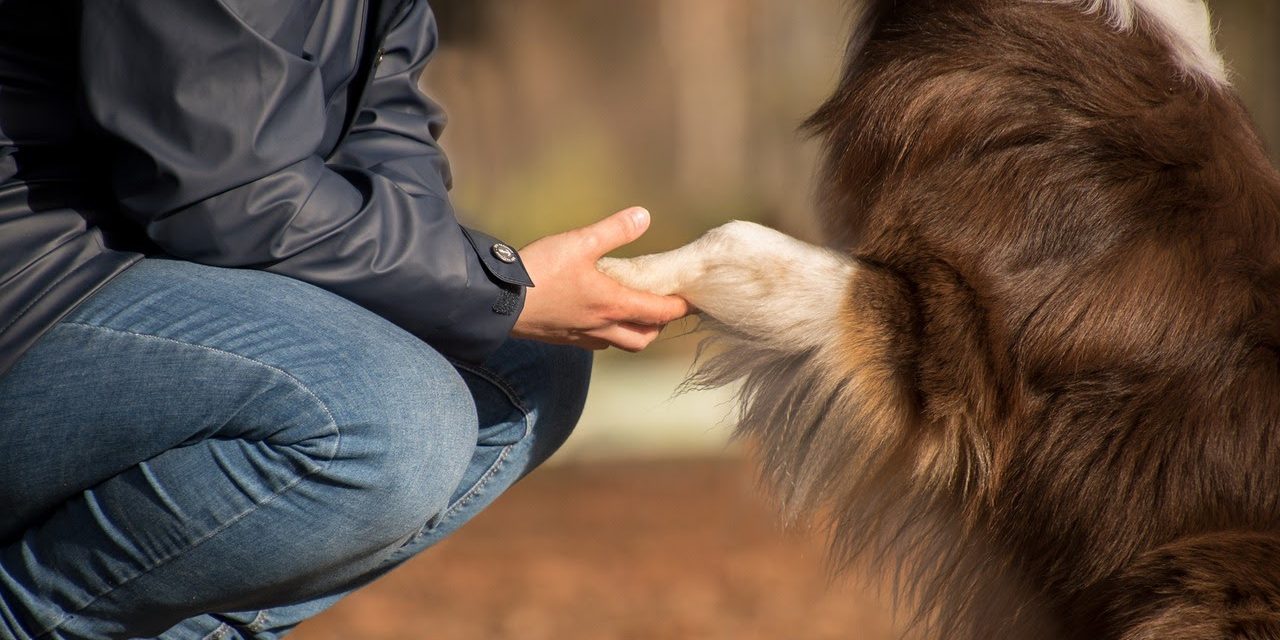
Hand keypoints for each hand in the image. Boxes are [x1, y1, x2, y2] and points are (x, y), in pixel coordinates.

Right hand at [512, 207, 691, 351]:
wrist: (496, 301)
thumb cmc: (539, 272)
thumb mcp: (579, 242)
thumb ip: (614, 230)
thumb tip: (643, 216)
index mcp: (613, 304)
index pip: (660, 313)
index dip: (679, 307)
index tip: (692, 300)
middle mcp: (602, 327)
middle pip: (643, 338)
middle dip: (658, 325)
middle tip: (663, 307)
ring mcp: (582, 336)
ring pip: (619, 343)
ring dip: (633, 331)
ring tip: (633, 311)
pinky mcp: (563, 339)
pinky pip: (596, 342)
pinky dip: (607, 332)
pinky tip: (598, 315)